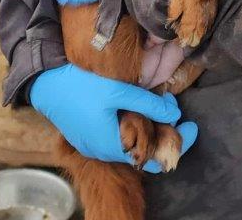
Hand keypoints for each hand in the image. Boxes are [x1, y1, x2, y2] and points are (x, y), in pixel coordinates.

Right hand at [30, 64, 197, 171]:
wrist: (47, 84)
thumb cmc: (81, 87)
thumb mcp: (118, 91)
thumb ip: (148, 104)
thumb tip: (175, 112)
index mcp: (114, 147)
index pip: (155, 158)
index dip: (178, 144)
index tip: (194, 127)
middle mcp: (105, 152)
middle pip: (144, 151)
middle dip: (164, 132)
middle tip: (177, 111)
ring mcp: (96, 145)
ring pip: (131, 143)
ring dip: (149, 127)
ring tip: (162, 105)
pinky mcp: (90, 135)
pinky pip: (118, 136)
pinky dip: (133, 125)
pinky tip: (140, 107)